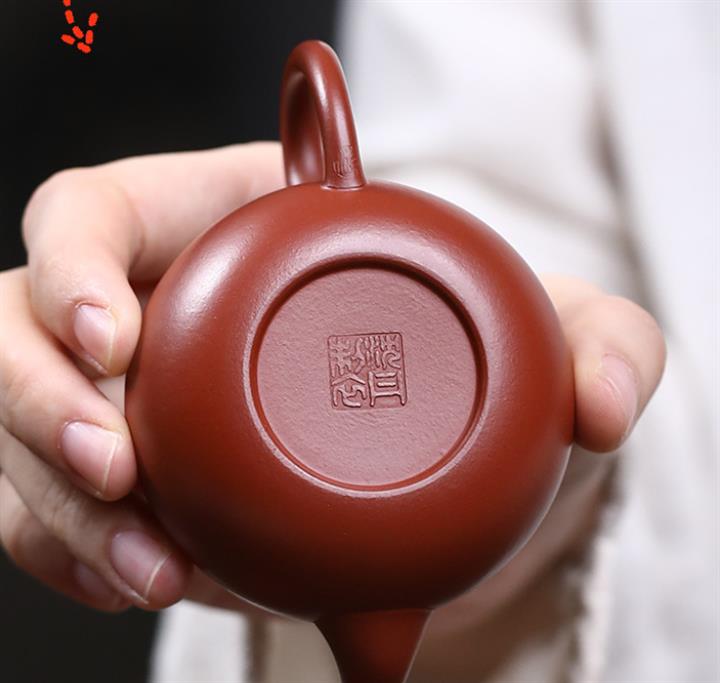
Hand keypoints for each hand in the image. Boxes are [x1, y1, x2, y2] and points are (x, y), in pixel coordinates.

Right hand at [0, 143, 664, 616]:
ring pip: (20, 433)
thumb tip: (602, 406)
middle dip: (42, 404)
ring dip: (55, 506)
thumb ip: (595, 342)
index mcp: (212, 222)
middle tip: (119, 473)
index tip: (115, 337)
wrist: (432, 430)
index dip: (73, 266)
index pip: (91, 212)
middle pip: (19, 328)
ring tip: (151, 566)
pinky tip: (138, 579)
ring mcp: (120, 391)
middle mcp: (149, 302)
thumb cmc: (462, 346)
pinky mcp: (123, 471)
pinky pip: (46, 509)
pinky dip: (74, 554)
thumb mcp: (537, 323)